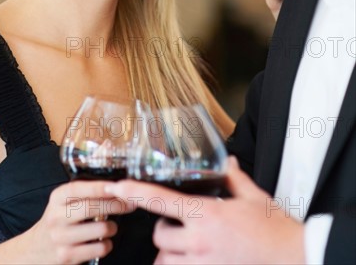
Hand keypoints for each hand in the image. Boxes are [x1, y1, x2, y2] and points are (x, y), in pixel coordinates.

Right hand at [25, 181, 125, 263]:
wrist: (35, 250)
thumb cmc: (57, 221)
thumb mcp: (63, 202)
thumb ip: (84, 194)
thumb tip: (115, 187)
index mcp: (57, 198)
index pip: (80, 188)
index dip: (101, 187)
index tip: (119, 186)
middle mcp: (57, 216)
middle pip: (92, 207)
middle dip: (116, 204)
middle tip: (130, 204)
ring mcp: (61, 238)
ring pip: (99, 229)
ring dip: (112, 227)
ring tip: (111, 226)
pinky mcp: (67, 256)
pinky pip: (98, 249)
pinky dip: (107, 245)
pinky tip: (103, 242)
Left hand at [105, 157, 304, 264]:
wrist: (296, 258)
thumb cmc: (274, 228)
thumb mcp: (251, 196)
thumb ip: (233, 178)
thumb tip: (227, 162)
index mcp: (206, 214)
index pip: (160, 200)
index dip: (135, 192)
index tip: (118, 187)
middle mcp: (200, 242)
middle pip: (160, 237)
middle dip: (164, 231)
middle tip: (177, 225)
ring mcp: (204, 264)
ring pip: (167, 261)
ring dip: (171, 253)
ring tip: (185, 245)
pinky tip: (194, 258)